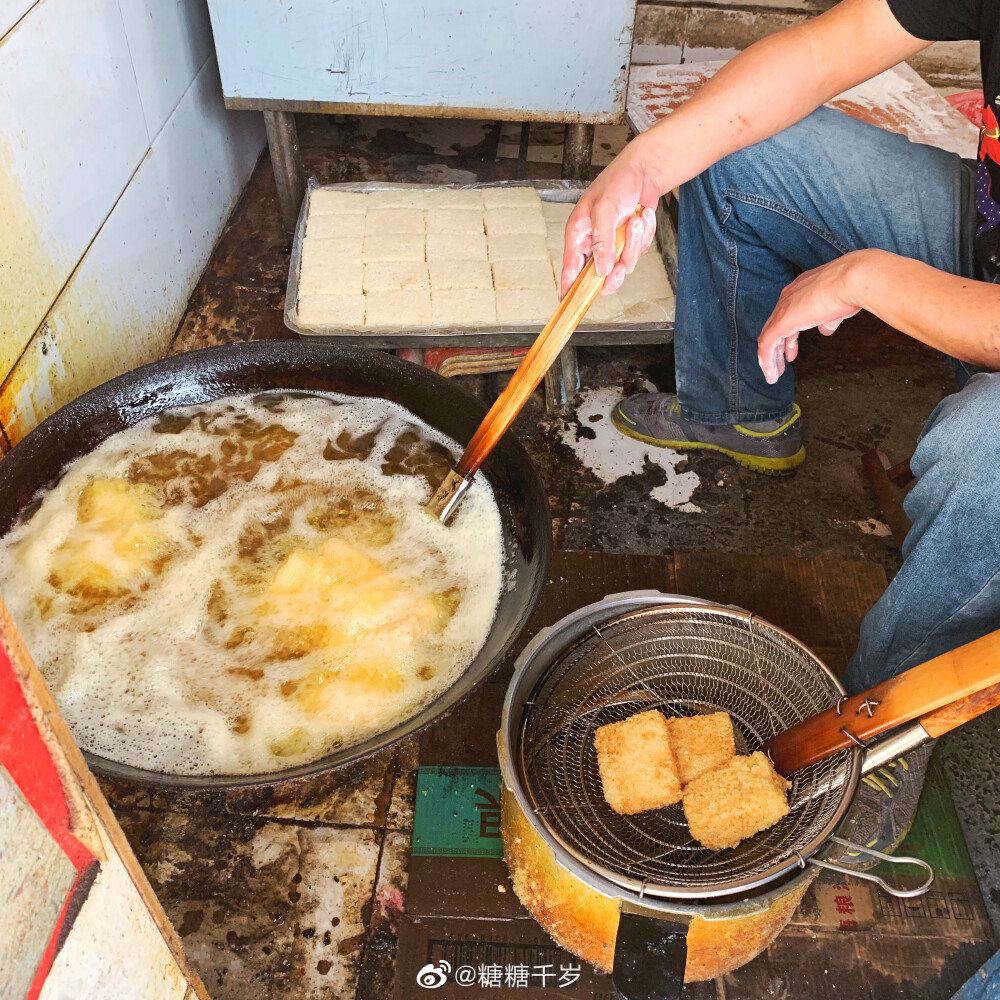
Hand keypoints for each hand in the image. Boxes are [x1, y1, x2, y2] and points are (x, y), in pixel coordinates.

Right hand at [560, 135, 663, 295]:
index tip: (570, 305)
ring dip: (633, 246)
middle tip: (622, 265)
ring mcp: (612, 246)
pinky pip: (637, 253)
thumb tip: (600, 269)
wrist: (645, 172)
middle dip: (615, 272)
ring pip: (622, 266)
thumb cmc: (618, 182)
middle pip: (599, 277)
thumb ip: (601, 242)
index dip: (570, 289)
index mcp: (578, 236)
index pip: (570, 270)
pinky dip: (643, 237)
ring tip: (635, 222)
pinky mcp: (629, 243)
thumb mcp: (605, 210)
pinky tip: (641, 217)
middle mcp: (594, 244)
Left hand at [757, 251, 872, 383]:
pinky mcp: (782, 321)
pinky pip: (766, 345)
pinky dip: (767, 361)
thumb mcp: (838, 308)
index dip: (788, 336)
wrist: (853, 280)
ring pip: (768, 338)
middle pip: (775, 327)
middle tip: (779, 365)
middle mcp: (789, 297)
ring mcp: (783, 308)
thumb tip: (825, 331)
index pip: (787, 316)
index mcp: (801, 290)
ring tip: (773, 375)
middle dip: (777, 349)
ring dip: (770, 358)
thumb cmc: (852, 289)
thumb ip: (829, 320)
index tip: (790, 352)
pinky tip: (772, 374)